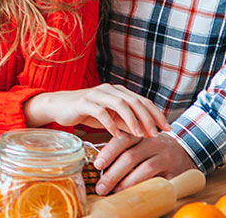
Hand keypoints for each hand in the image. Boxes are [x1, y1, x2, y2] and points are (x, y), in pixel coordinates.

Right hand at [22, 84, 169, 137]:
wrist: (58, 106)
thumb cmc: (85, 112)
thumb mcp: (110, 119)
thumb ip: (126, 123)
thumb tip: (145, 133)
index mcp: (118, 92)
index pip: (142, 100)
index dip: (157, 114)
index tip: (168, 128)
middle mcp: (109, 90)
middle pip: (135, 101)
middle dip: (148, 118)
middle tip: (157, 133)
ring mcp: (97, 94)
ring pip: (120, 104)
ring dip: (132, 120)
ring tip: (139, 134)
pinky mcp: (84, 102)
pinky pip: (101, 112)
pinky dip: (110, 123)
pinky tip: (116, 135)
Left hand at [93, 131, 196, 194]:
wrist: (187, 151)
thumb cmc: (155, 150)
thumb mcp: (141, 144)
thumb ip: (124, 150)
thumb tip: (99, 167)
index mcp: (141, 134)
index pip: (122, 139)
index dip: (108, 152)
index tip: (97, 165)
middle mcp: (154, 143)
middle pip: (130, 156)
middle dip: (113, 174)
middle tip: (101, 187)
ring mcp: (166, 156)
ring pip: (144, 169)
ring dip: (127, 183)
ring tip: (115, 192)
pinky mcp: (176, 171)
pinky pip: (160, 181)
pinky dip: (145, 188)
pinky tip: (135, 194)